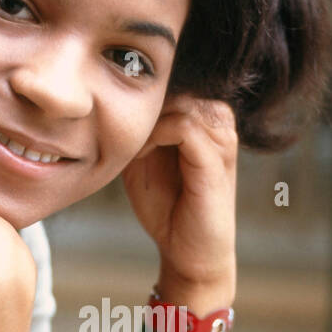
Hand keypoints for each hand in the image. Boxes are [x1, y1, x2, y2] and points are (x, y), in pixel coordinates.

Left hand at [122, 95, 237, 307]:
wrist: (189, 253)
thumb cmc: (167, 207)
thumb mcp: (141, 158)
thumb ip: (135, 126)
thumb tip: (109, 93)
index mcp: (203, 114)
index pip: (169, 78)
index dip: (136, 91)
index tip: (111, 118)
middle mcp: (218, 118)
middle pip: (174, 82)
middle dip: (140, 103)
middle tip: (115, 130)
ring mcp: (221, 136)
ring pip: (178, 99)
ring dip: (146, 120)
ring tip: (130, 148)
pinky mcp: (216, 158)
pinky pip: (182, 125)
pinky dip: (153, 136)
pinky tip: (139, 157)